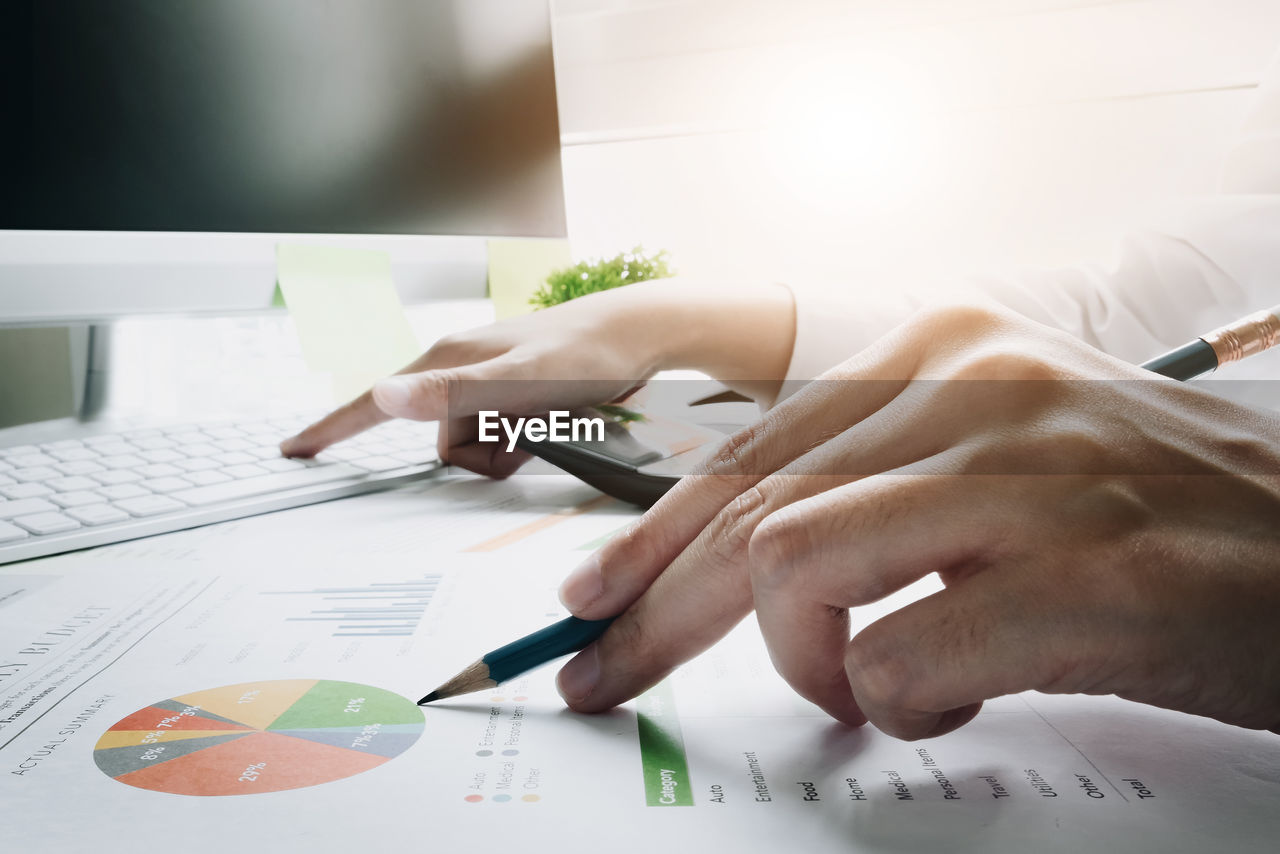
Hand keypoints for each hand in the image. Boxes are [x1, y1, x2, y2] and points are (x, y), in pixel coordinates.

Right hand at [279, 279, 794, 476]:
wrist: (640, 333)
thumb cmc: (588, 353)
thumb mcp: (524, 381)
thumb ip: (455, 394)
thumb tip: (383, 398)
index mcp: (446, 362)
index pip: (372, 401)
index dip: (330, 430)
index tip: (290, 451)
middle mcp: (457, 368)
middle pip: (444, 446)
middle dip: (486, 456)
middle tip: (536, 430)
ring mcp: (485, 381)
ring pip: (476, 450)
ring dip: (513, 452)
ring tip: (554, 421)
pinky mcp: (510, 394)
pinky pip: (502, 442)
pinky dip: (526, 444)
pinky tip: (555, 422)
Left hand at [555, 302, 1279, 738]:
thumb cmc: (1153, 516)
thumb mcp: (997, 459)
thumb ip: (877, 481)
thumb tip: (742, 559)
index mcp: (942, 348)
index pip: (748, 449)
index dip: (652, 537)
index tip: (597, 597)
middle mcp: (974, 386)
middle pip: (747, 513)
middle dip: (659, 615)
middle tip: (606, 679)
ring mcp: (1027, 472)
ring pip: (794, 569)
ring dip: (809, 661)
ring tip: (867, 687)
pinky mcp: (1080, 572)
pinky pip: (898, 658)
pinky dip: (900, 701)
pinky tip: (956, 693)